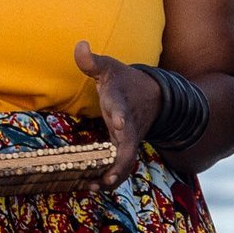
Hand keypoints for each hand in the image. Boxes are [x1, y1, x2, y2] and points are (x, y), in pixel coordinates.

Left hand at [73, 41, 157, 179]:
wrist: (152, 96)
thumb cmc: (125, 81)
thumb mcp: (109, 68)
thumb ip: (93, 61)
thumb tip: (80, 45)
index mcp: (123, 105)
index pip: (123, 110)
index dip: (120, 116)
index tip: (117, 123)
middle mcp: (128, 126)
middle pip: (128, 147)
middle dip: (119, 163)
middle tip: (107, 178)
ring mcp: (129, 140)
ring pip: (124, 163)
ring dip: (112, 177)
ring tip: (94, 188)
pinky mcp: (124, 148)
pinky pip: (119, 166)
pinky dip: (109, 178)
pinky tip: (91, 187)